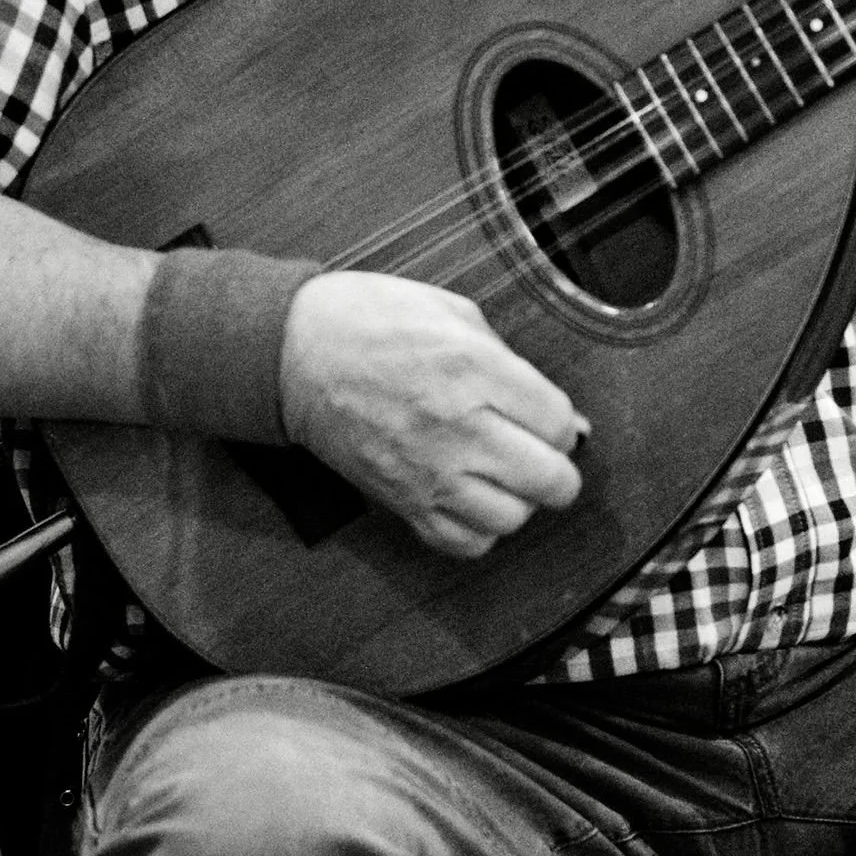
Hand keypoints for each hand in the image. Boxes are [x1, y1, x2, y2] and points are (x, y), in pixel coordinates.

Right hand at [277, 271, 587, 557]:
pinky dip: (479, 528)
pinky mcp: (401, 501)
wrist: (294, 352)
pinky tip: (473, 498)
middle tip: (542, 453)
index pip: (558, 423)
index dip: (561, 422)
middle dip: (557, 469)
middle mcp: (457, 426)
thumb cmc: (372, 320)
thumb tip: (559, 415)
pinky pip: (463, 542)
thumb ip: (511, 362)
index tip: (547, 416)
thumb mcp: (452, 312)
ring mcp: (428, 471)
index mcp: (474, 369)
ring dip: (519, 499)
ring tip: (505, 475)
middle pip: (548, 479)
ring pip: (512, 517)